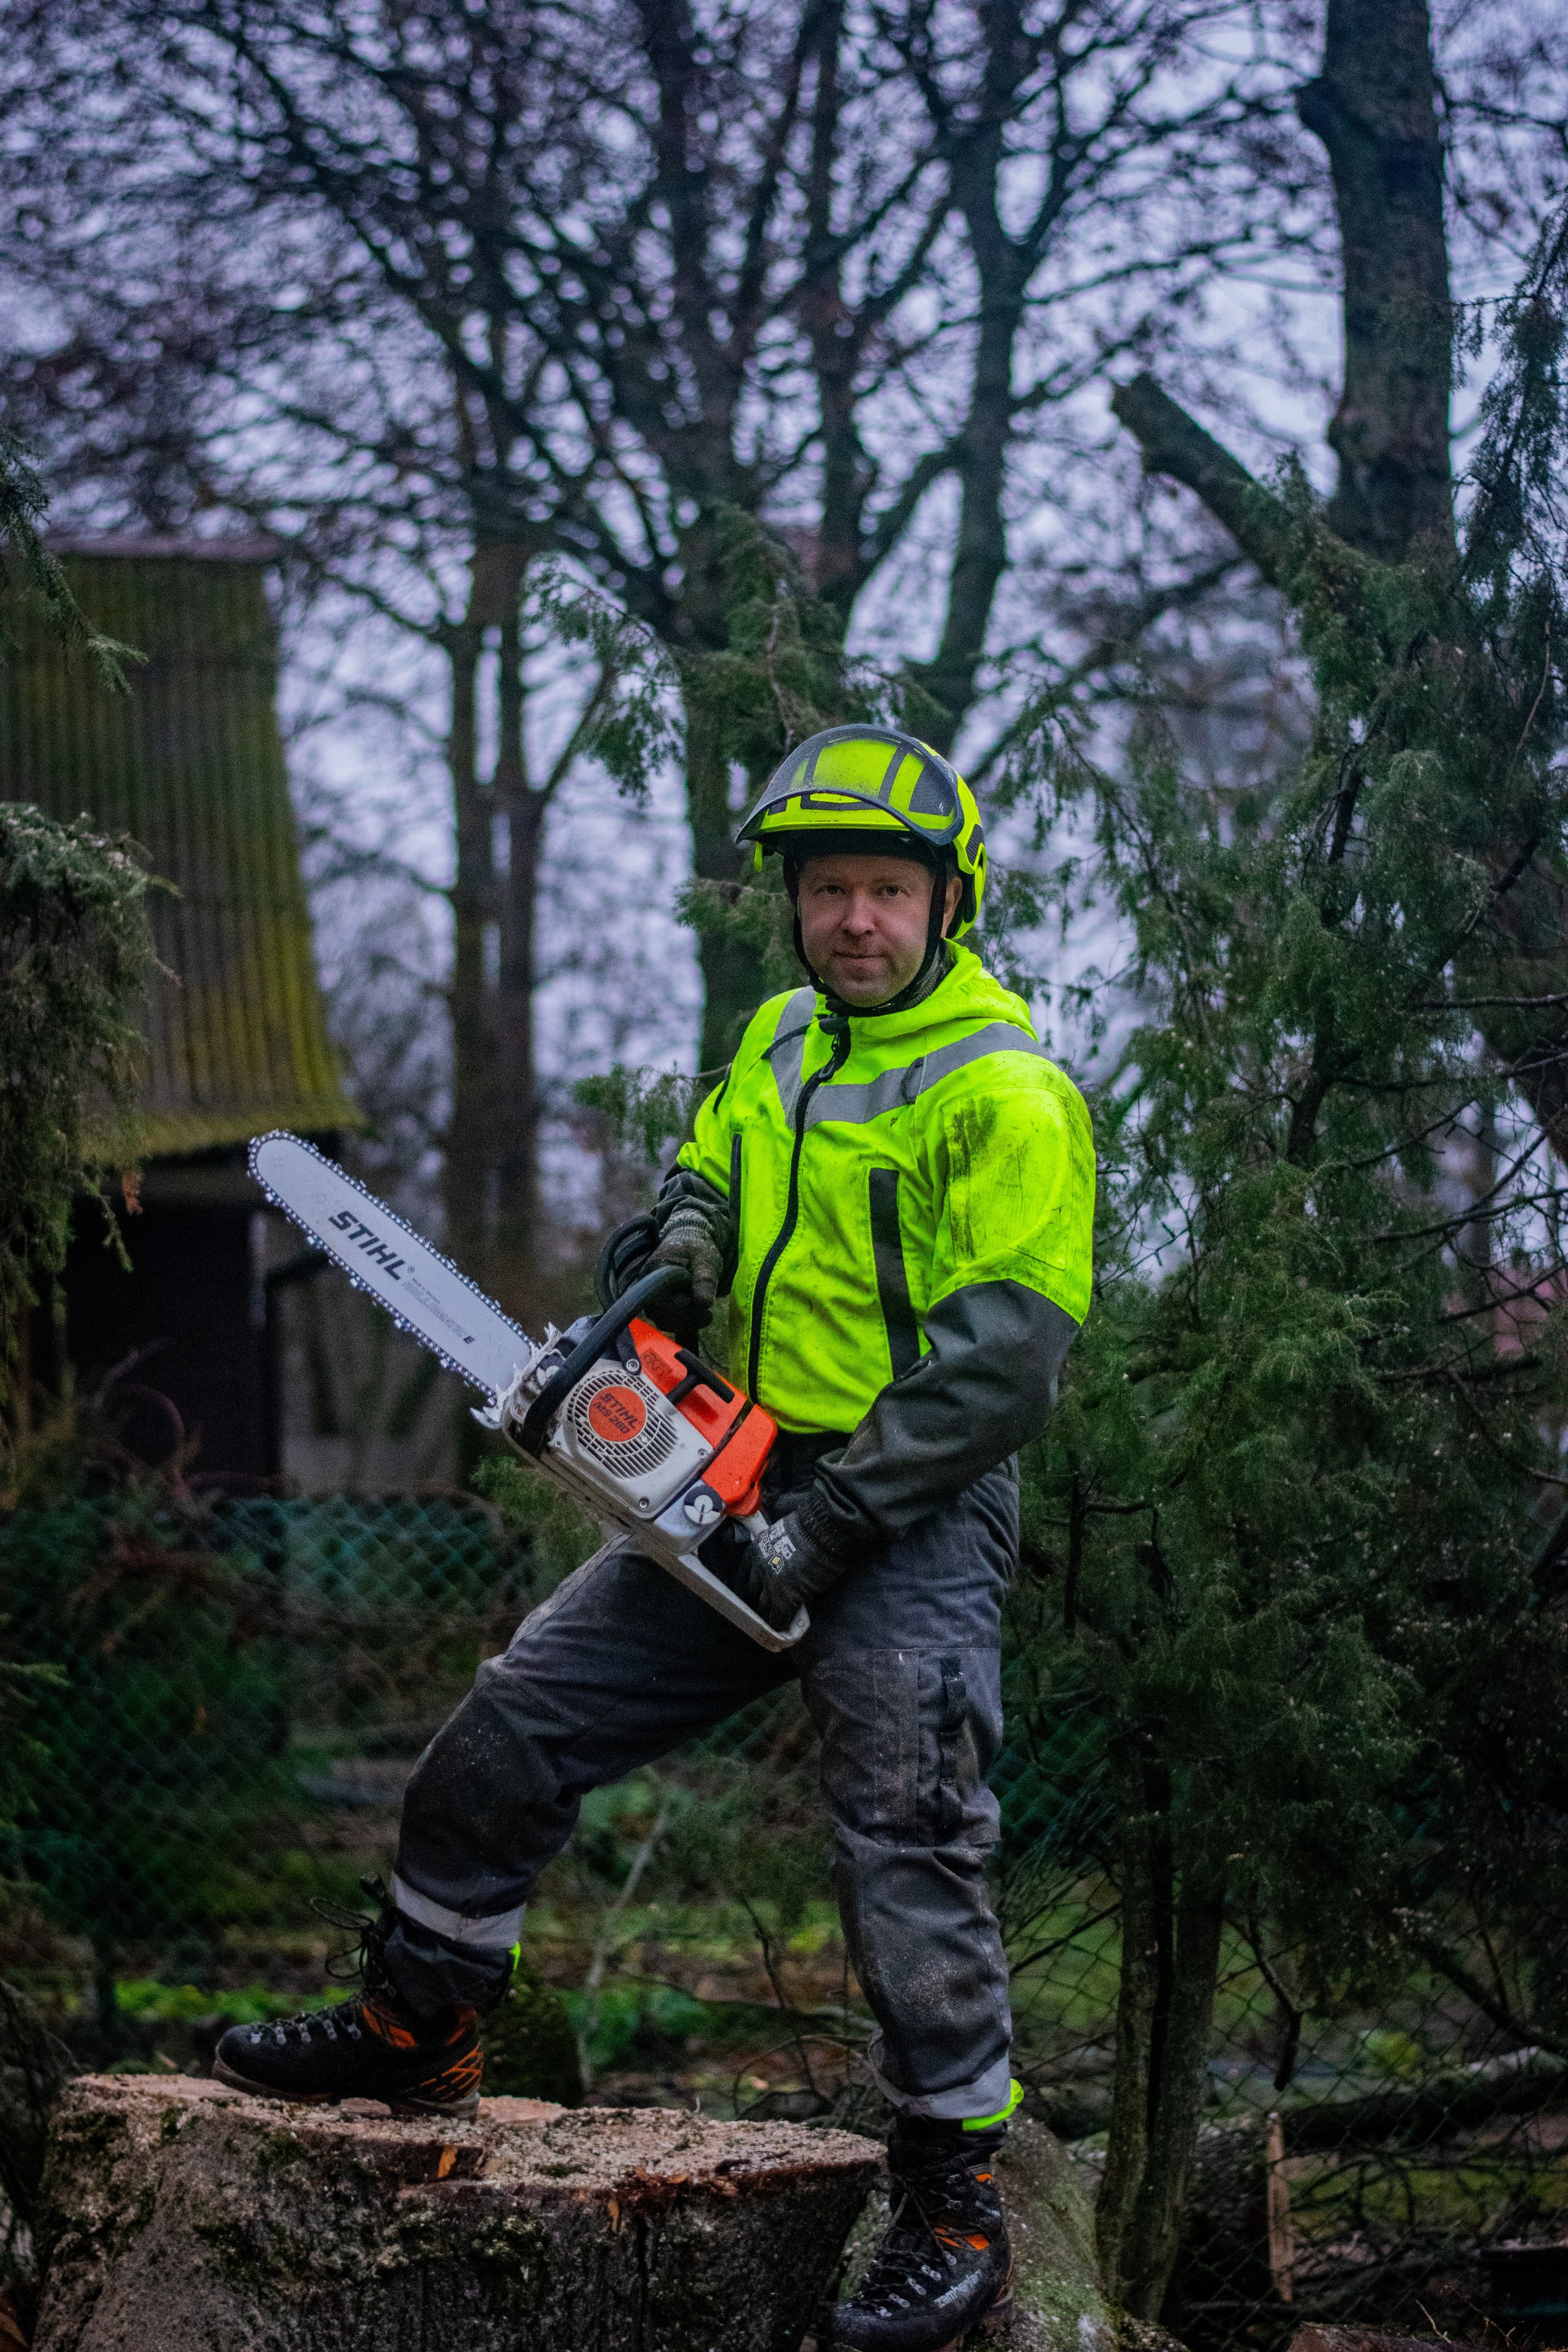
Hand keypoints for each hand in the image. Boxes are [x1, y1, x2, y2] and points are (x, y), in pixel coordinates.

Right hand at [648, 1200, 722, 1320]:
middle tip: (709, 1315)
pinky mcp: (655, 1305)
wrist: (688, 1243)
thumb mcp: (705, 1260)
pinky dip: (681, 1324)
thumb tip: (704, 1303)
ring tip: (705, 1315)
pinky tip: (696, 1317)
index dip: (686, 1309)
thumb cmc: (696, 1250)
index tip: (707, 1308)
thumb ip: (704, 1280)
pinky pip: (665, 1322)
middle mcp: (646, 1286)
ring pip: (663, 1321)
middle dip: (689, 1318)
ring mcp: (649, 1297)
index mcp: (656, 1271)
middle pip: (663, 1315)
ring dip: (686, 1323)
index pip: (666, 1301)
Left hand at [706, 1511, 849, 1634]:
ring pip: (762, 1608)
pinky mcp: (784, 1597)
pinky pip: (778, 1617)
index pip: (743, 1575)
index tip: (750, 1594)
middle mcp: (757, 1569)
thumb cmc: (808, 1528)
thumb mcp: (781, 1536)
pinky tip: (783, 1630)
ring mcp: (769, 1585)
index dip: (747, 1587)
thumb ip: (775, 1551)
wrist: (820, 1531)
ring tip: (771, 1623)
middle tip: (761, 1610)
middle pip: (749, 1593)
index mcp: (755, 1551)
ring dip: (767, 1615)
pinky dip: (780, 1624)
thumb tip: (779, 1561)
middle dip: (754, 1602)